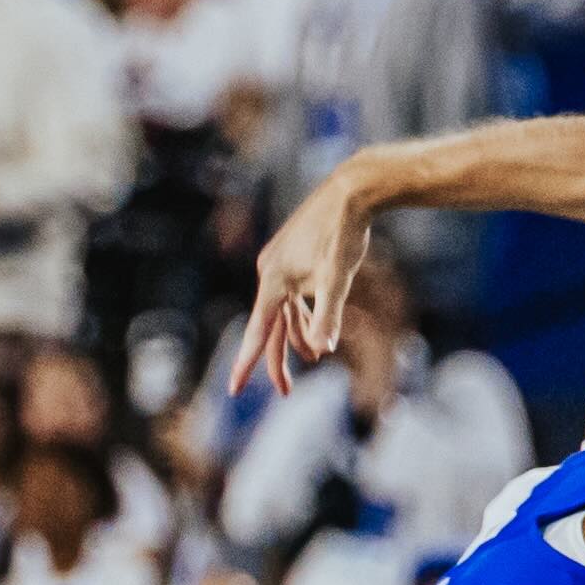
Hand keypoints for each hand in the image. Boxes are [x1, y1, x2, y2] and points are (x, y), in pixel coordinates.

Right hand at [234, 164, 379, 388]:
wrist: (351, 191)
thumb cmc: (345, 232)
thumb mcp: (338, 277)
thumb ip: (328, 315)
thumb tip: (323, 349)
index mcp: (275, 279)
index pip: (259, 330)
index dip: (246, 362)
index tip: (233, 389)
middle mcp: (270, 272)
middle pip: (269, 326)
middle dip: (277, 360)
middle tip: (285, 392)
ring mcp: (280, 266)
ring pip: (282, 313)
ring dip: (296, 337)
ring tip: (314, 358)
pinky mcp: (292, 260)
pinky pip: (291, 298)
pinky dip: (302, 316)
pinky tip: (314, 331)